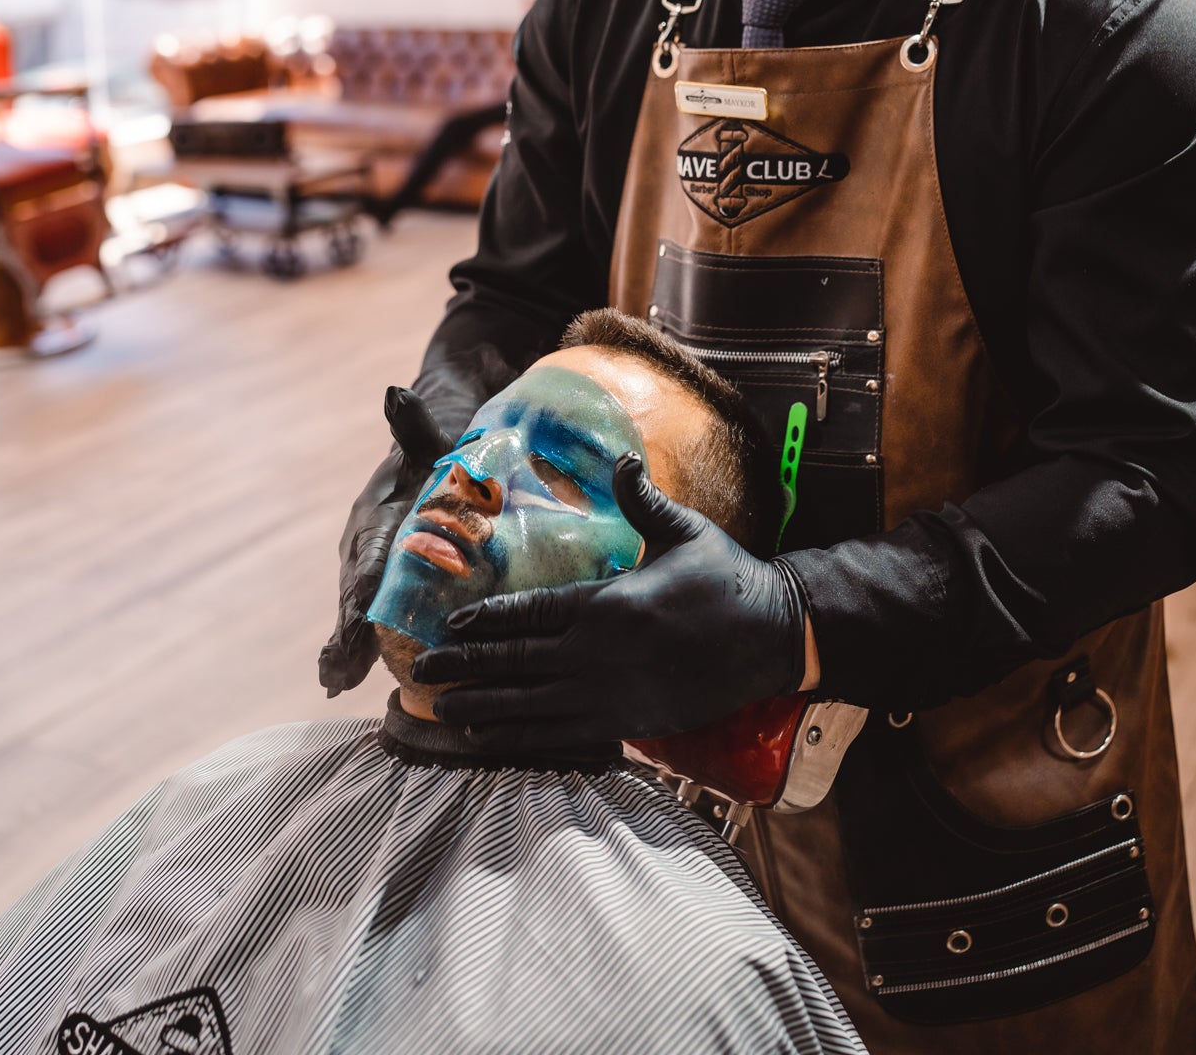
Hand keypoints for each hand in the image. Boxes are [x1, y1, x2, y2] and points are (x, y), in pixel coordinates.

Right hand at [318, 387, 446, 696]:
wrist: (428, 437)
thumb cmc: (437, 439)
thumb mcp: (430, 433)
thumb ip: (413, 421)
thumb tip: (396, 394)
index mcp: (374, 514)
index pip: (368, 560)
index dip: (361, 595)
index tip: (354, 626)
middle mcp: (365, 541)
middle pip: (356, 592)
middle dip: (347, 632)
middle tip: (337, 674)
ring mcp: (371, 559)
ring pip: (359, 606)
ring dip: (349, 644)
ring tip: (337, 682)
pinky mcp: (386, 572)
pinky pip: (374, 609)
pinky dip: (363, 639)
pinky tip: (351, 676)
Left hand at [411, 453, 807, 747]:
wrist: (775, 638)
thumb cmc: (727, 578)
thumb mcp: (685, 531)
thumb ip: (644, 500)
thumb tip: (623, 459)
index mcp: (610, 604)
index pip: (532, 612)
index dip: (487, 618)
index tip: (449, 622)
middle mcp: (601, 653)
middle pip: (518, 662)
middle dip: (466, 665)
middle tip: (421, 669)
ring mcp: (612, 694)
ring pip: (530, 704)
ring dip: (482, 705)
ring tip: (439, 708)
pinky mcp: (629, 723)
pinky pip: (562, 734)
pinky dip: (522, 736)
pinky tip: (491, 735)